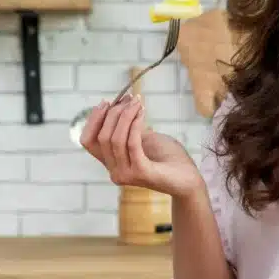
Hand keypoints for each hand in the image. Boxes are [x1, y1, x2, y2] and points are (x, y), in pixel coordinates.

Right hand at [79, 95, 203, 198]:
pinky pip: (131, 144)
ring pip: (114, 139)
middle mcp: (114, 171)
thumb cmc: (168, 158)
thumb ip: (129, 127)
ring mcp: (126, 175)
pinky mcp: (141, 173)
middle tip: (130, 98)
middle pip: (101, 137)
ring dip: (125, 116)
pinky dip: (135, 125)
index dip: (94, 119)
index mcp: (112, 163)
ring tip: (138, 103)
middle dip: (113, 113)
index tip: (107, 101)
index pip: (88, 141)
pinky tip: (143, 113)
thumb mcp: (145, 138)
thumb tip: (120, 103)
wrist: (190, 179)